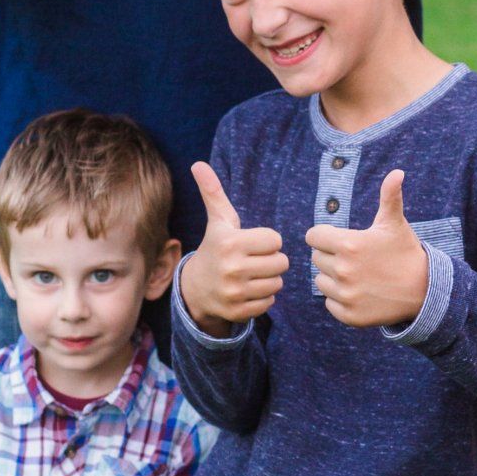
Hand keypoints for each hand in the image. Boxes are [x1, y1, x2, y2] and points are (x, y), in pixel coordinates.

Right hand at [178, 162, 287, 329]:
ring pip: (278, 283)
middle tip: (255, 260)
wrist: (195, 288)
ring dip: (270, 278)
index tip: (253, 242)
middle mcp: (231, 268)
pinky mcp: (238, 312)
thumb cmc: (216, 248)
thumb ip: (213, 192)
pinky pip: (270, 302)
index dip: (268, 240)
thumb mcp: (218, 221)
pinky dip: (263, 297)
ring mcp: (234, 293)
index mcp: (230, 243)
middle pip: (281, 262)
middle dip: (272, 260)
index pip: (275, 240)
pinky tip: (248, 290)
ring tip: (253, 274)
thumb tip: (198, 163)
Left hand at [305, 169, 429, 329]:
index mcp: (349, 244)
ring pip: (321, 281)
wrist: (424, 291)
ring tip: (358, 275)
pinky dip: (340, 298)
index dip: (326, 236)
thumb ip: (389, 196)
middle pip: (317, 259)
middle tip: (356, 258)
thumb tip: (397, 172)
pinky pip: (329, 302)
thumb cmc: (405, 252)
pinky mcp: (348, 315)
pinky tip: (360, 291)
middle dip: (331, 256)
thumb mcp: (395, 223)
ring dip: (334, 278)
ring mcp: (345, 295)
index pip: (314, 237)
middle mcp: (343, 270)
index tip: (343, 239)